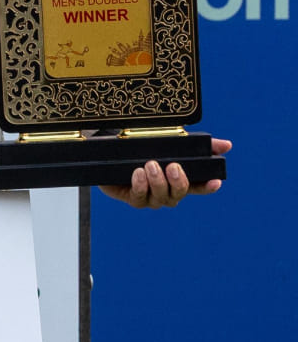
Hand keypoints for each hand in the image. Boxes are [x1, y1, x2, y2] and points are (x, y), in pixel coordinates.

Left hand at [99, 138, 230, 207]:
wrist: (113, 153)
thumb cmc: (147, 150)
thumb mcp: (171, 143)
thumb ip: (199, 145)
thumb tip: (227, 145)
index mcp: (179, 180)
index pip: (199, 187)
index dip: (208, 187)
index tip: (215, 182)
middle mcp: (167, 192)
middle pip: (179, 194)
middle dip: (178, 182)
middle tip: (172, 166)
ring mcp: (151, 198)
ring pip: (159, 197)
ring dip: (157, 181)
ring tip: (150, 165)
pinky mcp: (133, 198)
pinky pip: (139, 197)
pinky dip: (139, 185)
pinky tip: (138, 173)